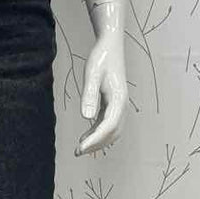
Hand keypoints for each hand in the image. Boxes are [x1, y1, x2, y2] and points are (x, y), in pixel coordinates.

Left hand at [76, 33, 125, 155]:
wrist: (110, 46)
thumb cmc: (100, 59)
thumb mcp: (92, 75)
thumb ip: (89, 95)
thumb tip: (85, 117)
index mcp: (118, 99)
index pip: (108, 126)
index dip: (95, 139)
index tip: (80, 147)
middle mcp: (122, 105)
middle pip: (112, 133)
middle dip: (96, 144)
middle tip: (77, 152)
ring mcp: (119, 105)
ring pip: (112, 131)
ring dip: (98, 141)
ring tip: (80, 148)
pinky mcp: (113, 104)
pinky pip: (108, 124)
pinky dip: (97, 133)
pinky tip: (85, 136)